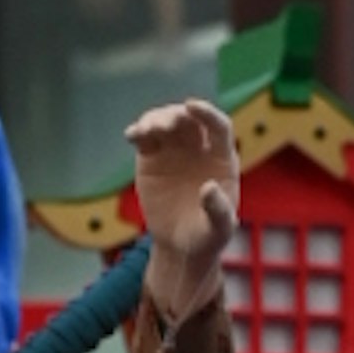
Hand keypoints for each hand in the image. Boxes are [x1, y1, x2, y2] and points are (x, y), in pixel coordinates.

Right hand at [127, 95, 238, 323]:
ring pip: (165, 122)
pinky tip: (132, 135)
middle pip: (189, 120)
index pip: (218, 126)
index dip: (207, 113)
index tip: (191, 105)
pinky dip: (138, 132)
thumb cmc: (207, 237)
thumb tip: (208, 188)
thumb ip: (218, 211)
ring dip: (155, 120)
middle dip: (176, 116)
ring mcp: (174, 149)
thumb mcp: (218, 230)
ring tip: (145, 131)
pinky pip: (145, 138)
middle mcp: (199, 147)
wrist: (181, 247)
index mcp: (221, 158)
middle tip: (164, 125)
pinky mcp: (152, 157)